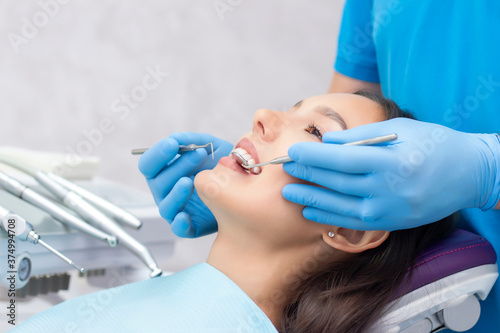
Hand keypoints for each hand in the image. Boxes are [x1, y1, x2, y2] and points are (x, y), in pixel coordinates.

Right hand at [138, 132, 232, 236]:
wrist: (246, 185)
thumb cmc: (223, 165)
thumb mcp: (212, 147)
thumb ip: (193, 140)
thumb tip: (175, 138)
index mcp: (166, 172)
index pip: (148, 165)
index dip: (157, 154)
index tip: (172, 144)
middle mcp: (167, 191)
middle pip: (157, 182)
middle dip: (177, 166)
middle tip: (199, 154)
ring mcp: (177, 209)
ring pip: (165, 206)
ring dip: (175, 193)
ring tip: (190, 182)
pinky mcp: (191, 226)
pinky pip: (179, 229)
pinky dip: (179, 224)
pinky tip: (184, 216)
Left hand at [282, 118, 499, 230]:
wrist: (468, 174)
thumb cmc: (433, 144)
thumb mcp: (399, 130)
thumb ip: (360, 137)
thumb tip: (326, 142)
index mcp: (390, 161)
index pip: (342, 159)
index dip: (313, 156)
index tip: (293, 151)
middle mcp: (387, 189)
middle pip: (336, 182)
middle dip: (307, 174)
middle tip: (284, 168)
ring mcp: (388, 210)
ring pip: (339, 205)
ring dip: (310, 198)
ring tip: (287, 192)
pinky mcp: (389, 223)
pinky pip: (351, 222)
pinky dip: (328, 217)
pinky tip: (310, 210)